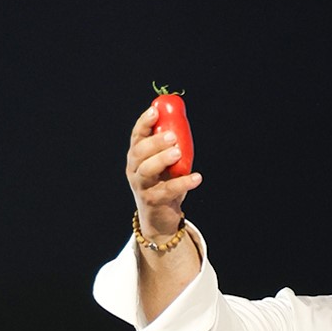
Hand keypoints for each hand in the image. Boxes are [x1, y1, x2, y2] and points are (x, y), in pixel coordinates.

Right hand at [126, 105, 201, 239]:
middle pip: (139, 152)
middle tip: (172, 136)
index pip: (137, 136)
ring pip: (147, 170)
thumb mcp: (167, 164)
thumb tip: (182, 121)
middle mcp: (134, 170)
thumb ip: (171, 146)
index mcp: (137, 157)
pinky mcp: (153, 201)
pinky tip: (197, 177)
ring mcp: (141, 186)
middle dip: (154, 142)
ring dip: (162, 159)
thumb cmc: (164, 185)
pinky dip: (183, 183)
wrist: (160, 219)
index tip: (155, 111)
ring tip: (178, 153)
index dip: (144, 123)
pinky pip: (167, 190)